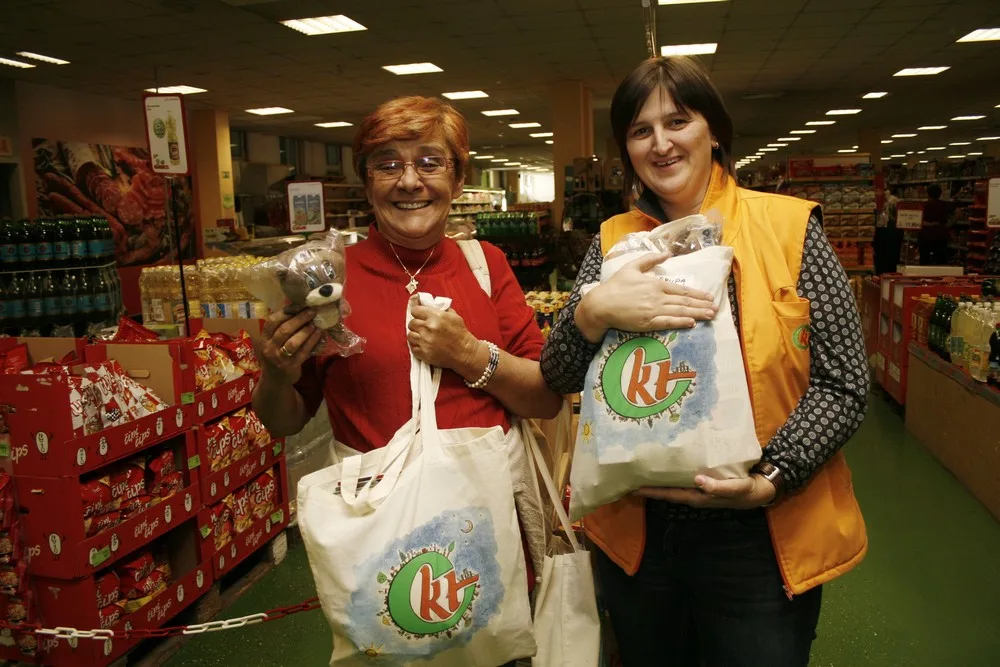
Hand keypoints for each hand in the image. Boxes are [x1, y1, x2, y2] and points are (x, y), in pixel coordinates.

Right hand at [258, 308, 323, 384]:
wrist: (275, 380)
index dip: (286, 312)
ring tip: (315, 324)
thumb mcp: (273, 341)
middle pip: (284, 330)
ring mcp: (280, 359)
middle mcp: (269, 348)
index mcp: (264, 338)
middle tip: (312, 312)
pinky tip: (319, 334)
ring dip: (306, 331)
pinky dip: (312, 342)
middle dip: (300, 319)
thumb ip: (282, 327)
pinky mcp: (291, 366)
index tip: (299, 305)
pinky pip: (303, 352)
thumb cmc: (277, 355)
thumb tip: (298, 307)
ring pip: (293, 342)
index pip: (272, 321)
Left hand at [407, 299, 478, 370]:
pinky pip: (412, 347)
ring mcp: (425, 342)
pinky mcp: (424, 353)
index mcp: (436, 317)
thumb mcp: (453, 316)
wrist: (464, 352)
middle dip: (416, 324)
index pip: (415, 310)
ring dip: (415, 335)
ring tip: (422, 336)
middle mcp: (429, 328)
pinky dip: (416, 346)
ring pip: (410, 335)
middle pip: (411, 323)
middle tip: (422, 327)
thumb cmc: (460, 334)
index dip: (417, 312)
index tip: (420, 315)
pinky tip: (423, 344)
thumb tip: (428, 304)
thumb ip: (440, 309)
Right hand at [576, 253, 716, 343]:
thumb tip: (667, 253)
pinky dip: (681, 322)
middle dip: (702, 305)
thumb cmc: (615, 285)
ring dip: (697, 314)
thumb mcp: (631, 267)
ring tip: (710, 316)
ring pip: (679, 312)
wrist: (601, 304)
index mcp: (655, 284)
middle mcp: (657, 297)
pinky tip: (692, 323)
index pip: (681, 290)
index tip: (709, 297)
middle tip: (716, 308)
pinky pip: (668, 322)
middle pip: (684, 302)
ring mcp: (653, 311)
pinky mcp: (647, 323)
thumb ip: (649, 259)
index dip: (697, 294)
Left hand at [634, 474, 775, 509]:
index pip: (669, 494)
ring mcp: (698, 489)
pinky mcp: (703, 482)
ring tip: (641, 471)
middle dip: (648, 486)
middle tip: (629, 478)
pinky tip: (665, 466)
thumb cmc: (747, 490)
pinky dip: (671, 474)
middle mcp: (694, 494)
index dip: (651, 492)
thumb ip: (718, 487)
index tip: (633, 488)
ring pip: (673, 485)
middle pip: (666, 491)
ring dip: (658, 480)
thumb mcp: (735, 488)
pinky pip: (682, 478)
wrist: (760, 490)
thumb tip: (698, 480)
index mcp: (698, 497)